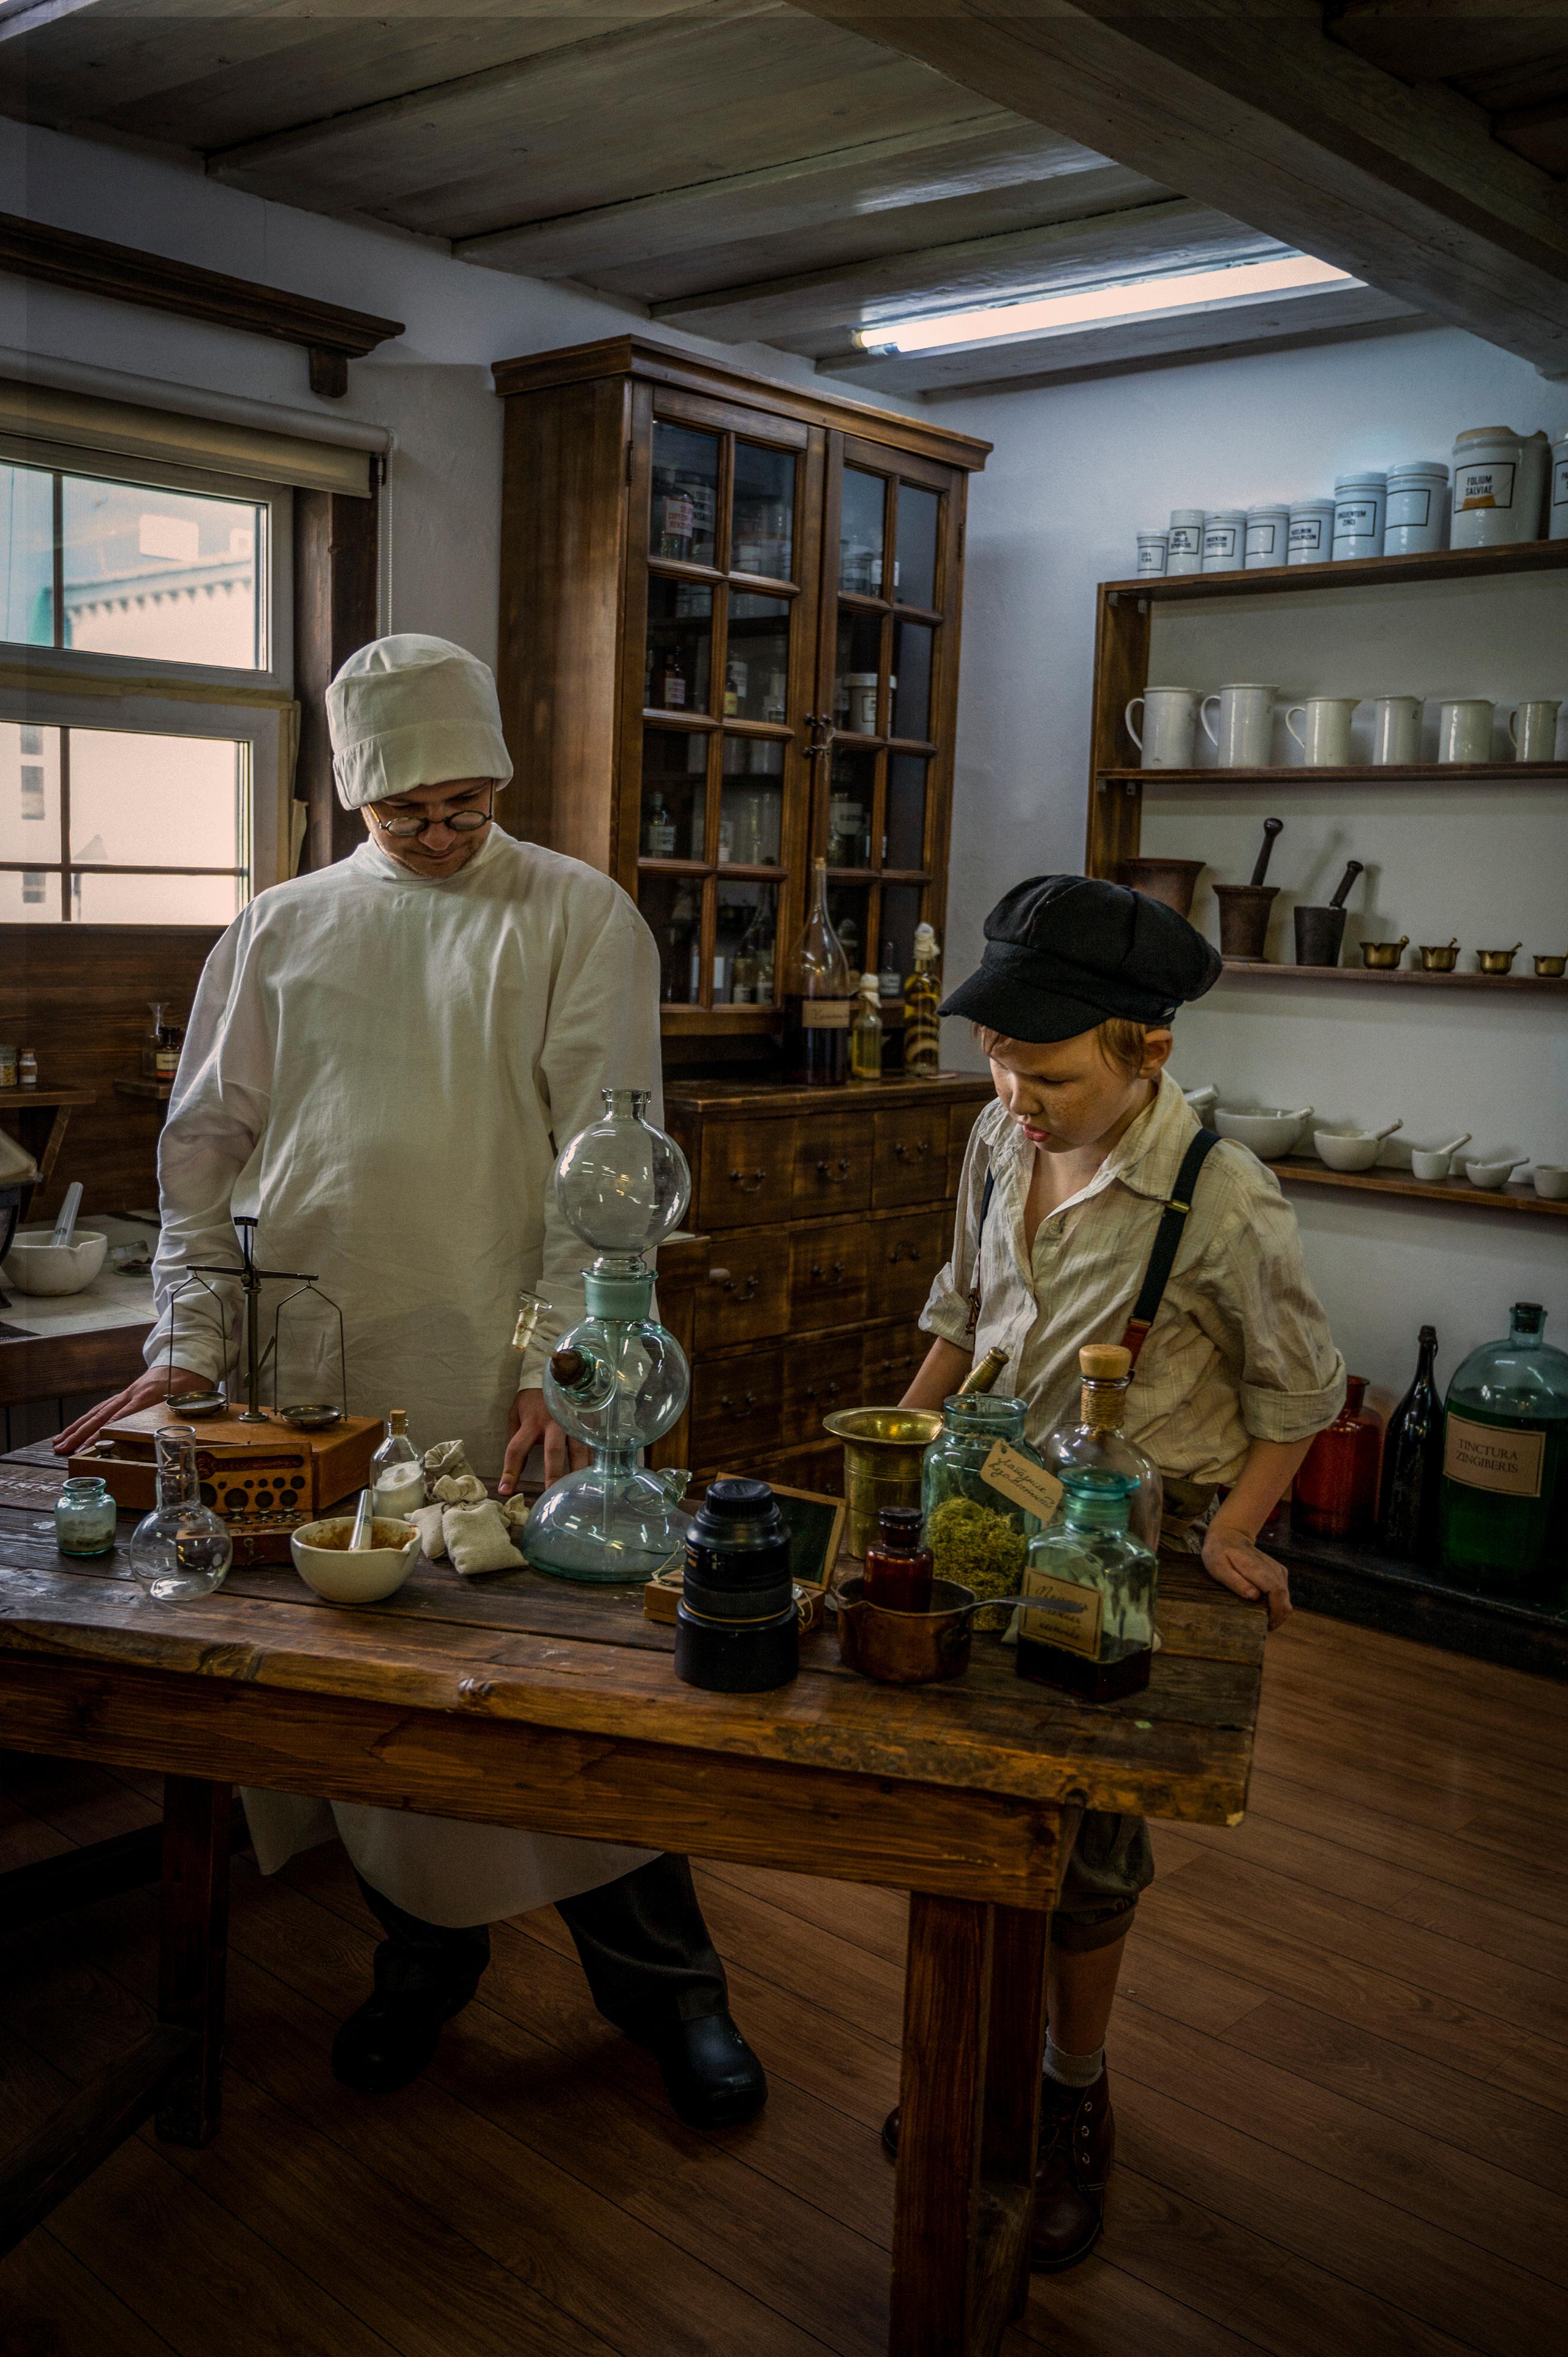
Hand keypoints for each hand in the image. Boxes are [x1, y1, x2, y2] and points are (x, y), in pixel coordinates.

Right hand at [54, 1366, 210, 1456]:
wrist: (187, 1360)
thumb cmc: (191, 1383)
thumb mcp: (190, 1402)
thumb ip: (178, 1418)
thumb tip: (177, 1438)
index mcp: (146, 1397)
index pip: (117, 1419)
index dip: (100, 1435)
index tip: (85, 1449)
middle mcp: (131, 1395)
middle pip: (100, 1416)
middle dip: (79, 1435)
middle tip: (62, 1449)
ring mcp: (127, 1394)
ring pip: (96, 1412)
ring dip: (77, 1428)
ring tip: (59, 1442)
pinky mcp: (126, 1394)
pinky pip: (102, 1407)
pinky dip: (87, 1419)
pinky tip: (75, 1429)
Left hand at [499, 1388, 589, 1495]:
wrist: (558, 1375)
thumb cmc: (533, 1399)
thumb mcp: (516, 1413)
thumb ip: (517, 1438)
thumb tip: (517, 1466)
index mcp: (531, 1423)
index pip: (517, 1449)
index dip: (510, 1471)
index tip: (506, 1491)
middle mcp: (553, 1423)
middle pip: (553, 1451)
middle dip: (553, 1473)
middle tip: (552, 1492)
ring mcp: (573, 1423)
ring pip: (579, 1450)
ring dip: (578, 1471)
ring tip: (579, 1491)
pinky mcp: (588, 1423)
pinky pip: (593, 1445)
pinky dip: (594, 1462)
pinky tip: (596, 1476)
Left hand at [1202, 1520, 1292, 1631]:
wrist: (1230, 1535)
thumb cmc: (1220, 1552)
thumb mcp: (1219, 1568)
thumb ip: (1236, 1582)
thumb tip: (1254, 1597)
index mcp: (1259, 1569)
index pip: (1278, 1593)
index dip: (1276, 1613)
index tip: (1266, 1625)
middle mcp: (1274, 1570)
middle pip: (1285, 1600)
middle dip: (1277, 1618)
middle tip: (1261, 1627)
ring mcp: (1278, 1571)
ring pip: (1286, 1599)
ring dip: (1276, 1612)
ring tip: (1260, 1619)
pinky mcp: (1278, 1573)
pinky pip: (1282, 1594)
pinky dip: (1276, 1605)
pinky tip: (1261, 1607)